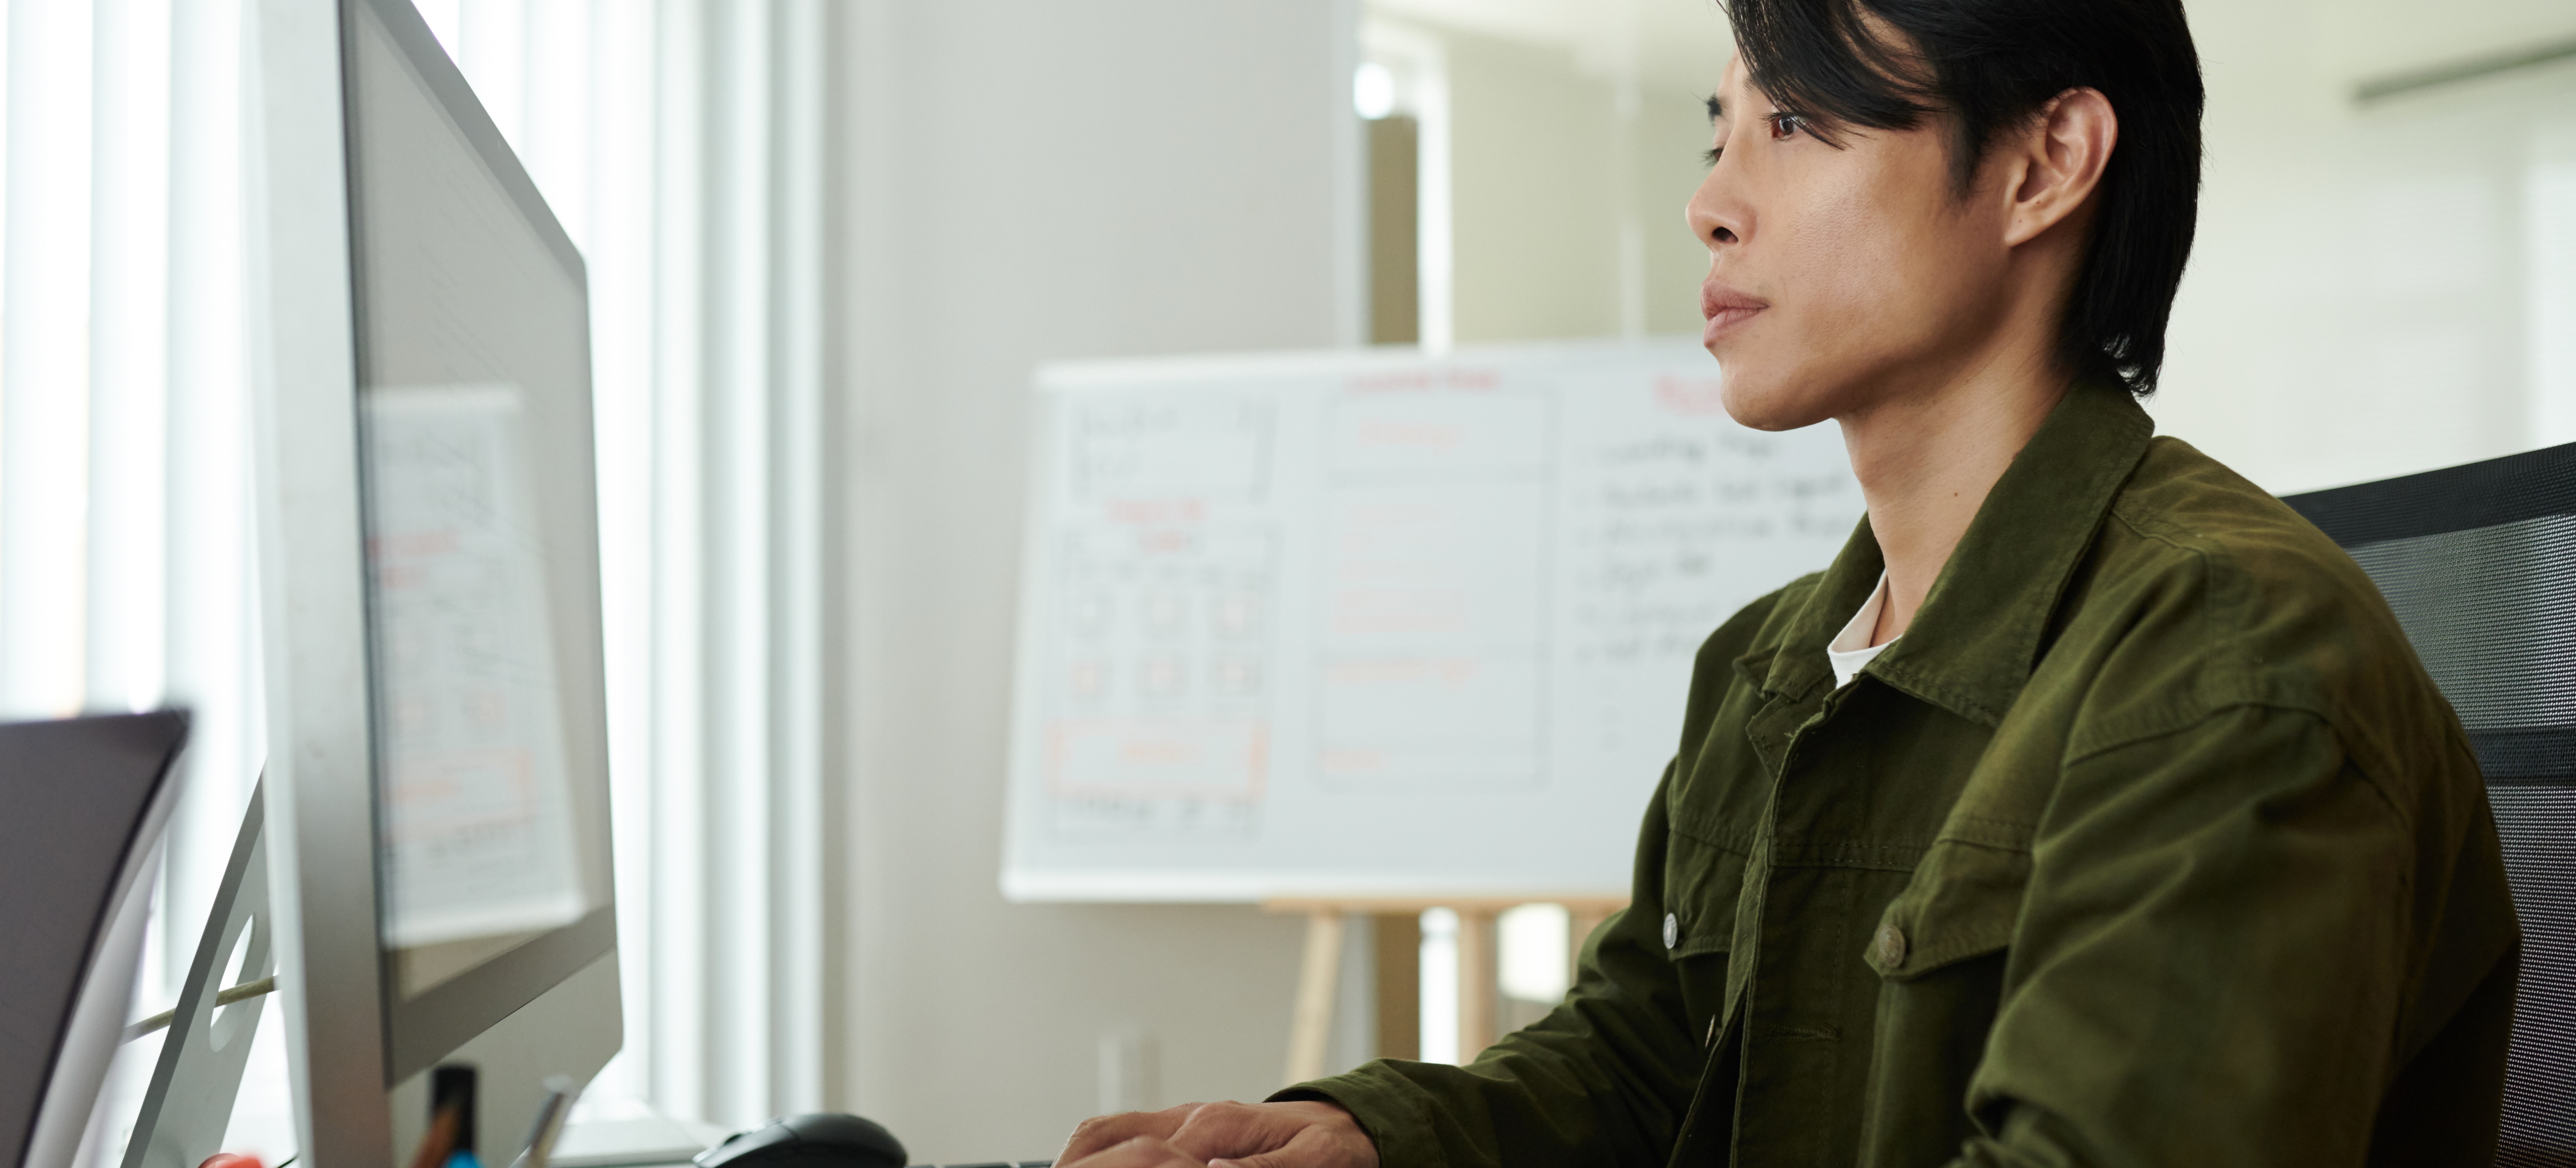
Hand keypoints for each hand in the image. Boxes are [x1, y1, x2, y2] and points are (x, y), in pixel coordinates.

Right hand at [1056, 1100, 1378, 1167]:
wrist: (1345, 1123)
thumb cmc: (1332, 1146)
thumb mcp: (1313, 1162)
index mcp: (1219, 1125)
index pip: (1153, 1154)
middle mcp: (1192, 1116)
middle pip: (1111, 1136)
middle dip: (1081, 1165)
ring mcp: (1182, 1118)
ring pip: (1107, 1131)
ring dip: (1078, 1157)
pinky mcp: (1182, 1125)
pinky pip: (1120, 1130)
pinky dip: (1094, 1150)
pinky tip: (1081, 1166)